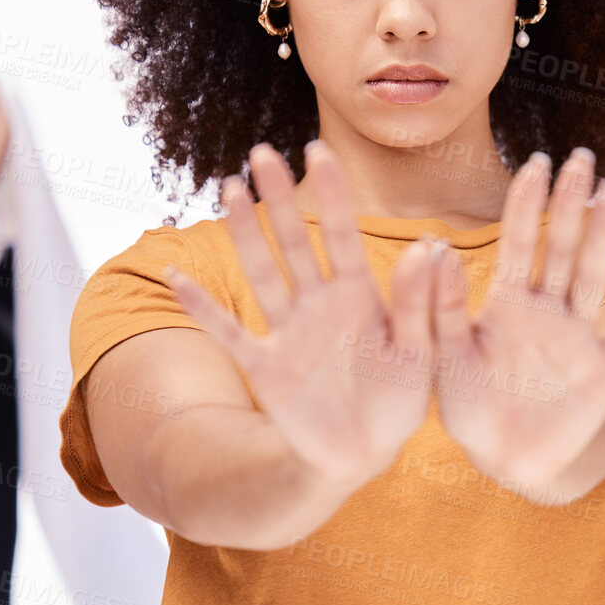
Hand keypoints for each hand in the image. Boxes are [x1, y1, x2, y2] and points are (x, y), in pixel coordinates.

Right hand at [163, 142, 434, 486]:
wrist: (363, 455)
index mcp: (360, 298)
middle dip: (280, 198)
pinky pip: (227, 332)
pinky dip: (200, 308)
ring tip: (231, 188)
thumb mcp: (419, 352)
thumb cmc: (399, 402)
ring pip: (262, 272)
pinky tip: (177, 276)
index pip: (342, 236)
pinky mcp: (265, 366)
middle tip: (263, 152)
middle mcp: (319, 305)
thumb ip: (417, 303)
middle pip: (294, 242)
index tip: (319, 149)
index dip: (331, 194)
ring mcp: (288, 333)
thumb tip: (427, 246)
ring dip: (245, 233)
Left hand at [429, 148, 604, 492]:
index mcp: (507, 305)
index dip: (527, 203)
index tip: (535, 162)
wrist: (507, 463)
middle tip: (581, 157)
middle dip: (570, 202)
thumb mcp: (447, 358)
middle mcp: (547, 312)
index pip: (518, 242)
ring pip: (594, 274)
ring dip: (604, 232)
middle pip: (562, 246)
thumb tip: (434, 249)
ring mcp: (579, 337)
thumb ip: (444, 307)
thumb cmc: (471, 409)